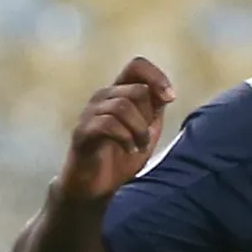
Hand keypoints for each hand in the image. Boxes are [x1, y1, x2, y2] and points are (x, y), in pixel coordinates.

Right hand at [58, 57, 173, 201]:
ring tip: (138, 147)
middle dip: (148, 117)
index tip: (169, 98)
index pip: (137, 65)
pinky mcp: (82, 132)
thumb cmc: (121, 157)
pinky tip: (128, 150)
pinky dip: (125, 138)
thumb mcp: (146, 130)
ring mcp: (90, 113)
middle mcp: (103, 97)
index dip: (157, 77)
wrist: (98, 186)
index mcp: (119, 93)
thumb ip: (155, 109)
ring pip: (122, 105)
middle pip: (136, 90)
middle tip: (145, 138)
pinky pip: (107, 124)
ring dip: (138, 130)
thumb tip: (166, 92)